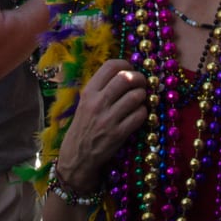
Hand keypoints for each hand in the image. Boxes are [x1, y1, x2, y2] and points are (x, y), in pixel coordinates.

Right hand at [56, 59, 147, 187]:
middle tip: (141, 84)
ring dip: (143, 96)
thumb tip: (127, 71)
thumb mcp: (86, 102)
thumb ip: (102, 87)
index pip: (111, 66)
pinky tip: (138, 114)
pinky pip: (140, 115)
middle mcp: (97, 102)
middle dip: (139, 78)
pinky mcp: (118, 134)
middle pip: (126, 78)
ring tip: (139, 100)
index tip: (130, 69)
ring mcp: (108, 119)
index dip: (126, 64)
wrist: (77, 157)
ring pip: (136, 96)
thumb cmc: (84, 126)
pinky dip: (143, 112)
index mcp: (89, 91)